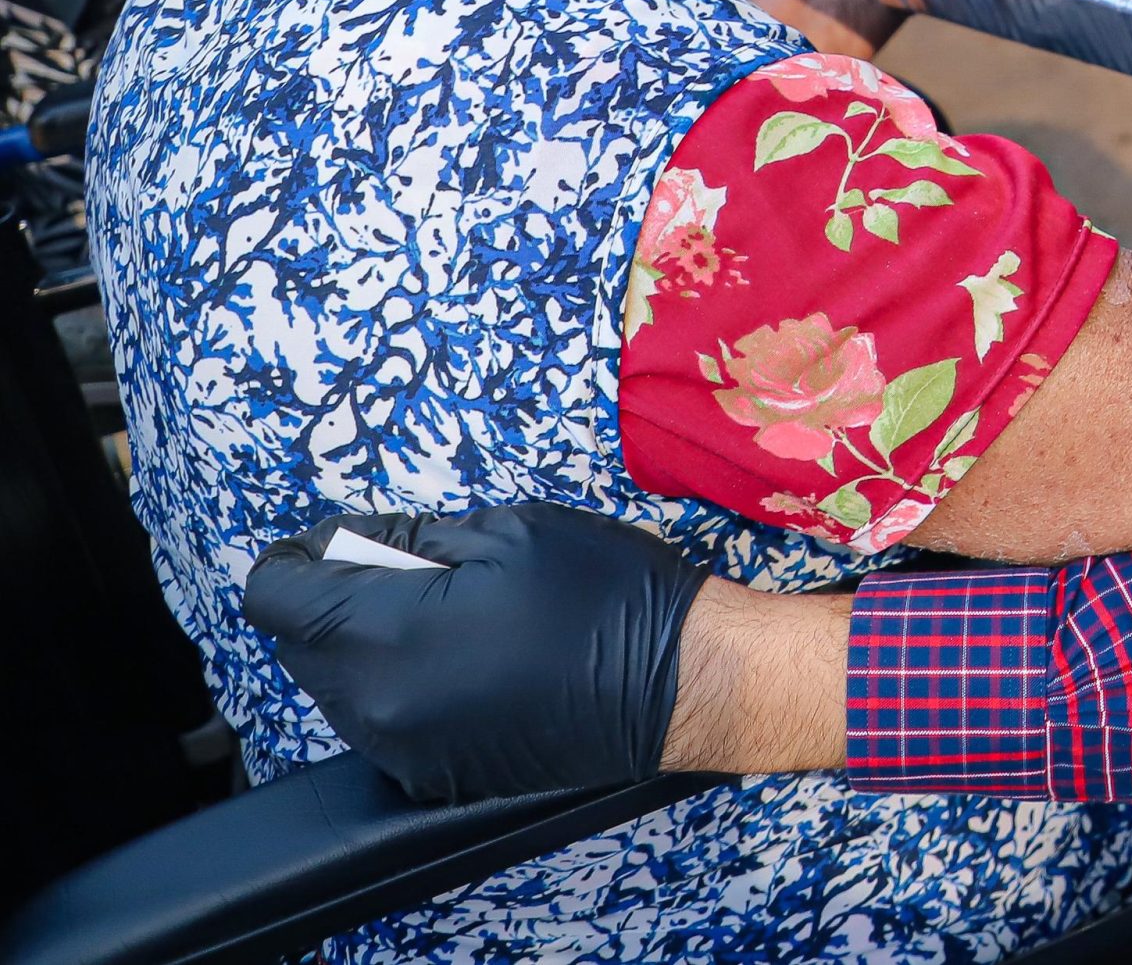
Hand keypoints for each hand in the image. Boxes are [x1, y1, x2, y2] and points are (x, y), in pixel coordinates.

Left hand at [242, 504, 707, 800]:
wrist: (681, 680)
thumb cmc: (605, 591)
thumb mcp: (508, 529)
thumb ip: (410, 536)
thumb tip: (350, 543)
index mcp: (389, 634)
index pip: (277, 597)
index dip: (296, 557)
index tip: (329, 541)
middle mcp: (380, 706)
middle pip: (299, 646)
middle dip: (330, 599)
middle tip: (399, 564)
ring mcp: (406, 750)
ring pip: (337, 688)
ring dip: (362, 643)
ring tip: (440, 610)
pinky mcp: (436, 774)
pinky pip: (382, 722)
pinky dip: (398, 684)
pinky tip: (463, 655)